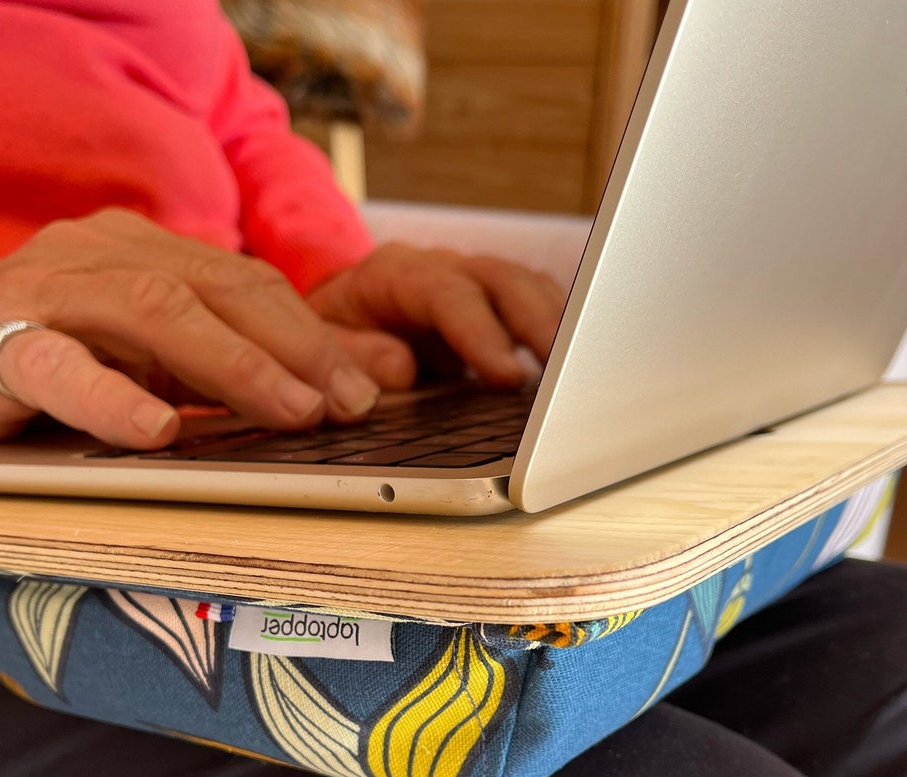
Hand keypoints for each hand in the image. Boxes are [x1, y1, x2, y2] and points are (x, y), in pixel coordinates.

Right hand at [0, 209, 405, 446]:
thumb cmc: (50, 369)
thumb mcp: (155, 367)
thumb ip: (236, 372)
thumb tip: (348, 388)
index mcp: (143, 255)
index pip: (247, 284)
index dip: (316, 333)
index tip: (375, 384)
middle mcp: (98, 257)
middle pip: (216, 287)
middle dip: (296, 346)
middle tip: (351, 403)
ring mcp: (42, 293)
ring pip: (150, 310)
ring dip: (233, 365)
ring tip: (292, 411)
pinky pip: (55, 363)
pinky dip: (112, 396)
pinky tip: (159, 429)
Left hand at [308, 242, 566, 387]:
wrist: (333, 318)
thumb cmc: (330, 335)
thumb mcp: (324, 346)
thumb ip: (353, 355)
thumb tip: (400, 368)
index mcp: (393, 275)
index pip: (446, 294)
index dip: (481, 333)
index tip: (507, 375)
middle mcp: (440, 270)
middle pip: (501, 280)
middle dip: (538, 323)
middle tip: (564, 370)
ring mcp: (471, 286)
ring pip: (527, 288)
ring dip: (558, 325)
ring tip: (582, 368)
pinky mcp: (492, 310)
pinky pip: (535, 307)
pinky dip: (558, 331)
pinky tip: (575, 363)